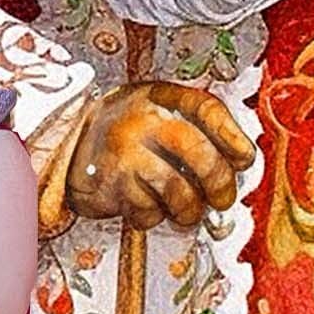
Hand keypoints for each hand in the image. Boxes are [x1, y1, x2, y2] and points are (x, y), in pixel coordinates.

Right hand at [61, 80, 256, 228]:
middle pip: (200, 155)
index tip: (245, 159)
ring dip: (188, 209)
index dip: (234, 137)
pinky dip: (153, 217)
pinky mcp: (111, 183)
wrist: (68, 145)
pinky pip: (148, 210)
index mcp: (161, 96)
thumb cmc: (127, 135)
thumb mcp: (158, 113)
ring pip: (178, 190)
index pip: (208, 109)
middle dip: (219, 185)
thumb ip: (196, 129)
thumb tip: (238, 164)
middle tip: (220, 199)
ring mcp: (126, 151)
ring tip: (185, 210)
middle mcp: (144, 120)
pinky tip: (148, 206)